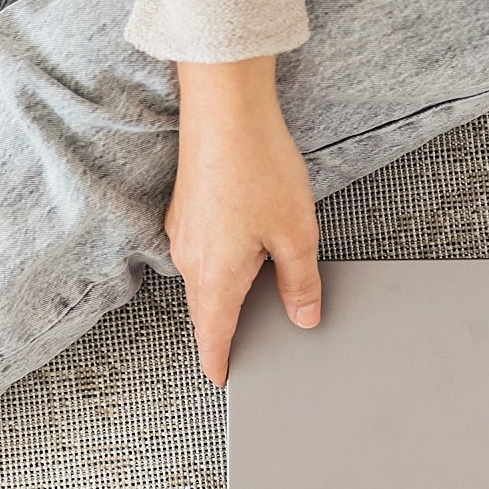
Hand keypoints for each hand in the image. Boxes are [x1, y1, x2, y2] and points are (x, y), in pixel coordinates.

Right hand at [168, 57, 320, 385]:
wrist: (224, 109)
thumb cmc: (258, 168)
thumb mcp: (296, 235)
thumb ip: (301, 282)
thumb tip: (304, 316)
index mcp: (215, 276)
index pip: (214, 335)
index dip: (219, 360)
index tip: (223, 379)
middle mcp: (189, 257)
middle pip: (208, 308)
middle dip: (226, 330)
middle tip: (244, 348)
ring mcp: (183, 230)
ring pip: (206, 277)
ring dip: (226, 292)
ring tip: (257, 301)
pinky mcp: (187, 207)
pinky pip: (204, 250)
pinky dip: (223, 263)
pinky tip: (248, 253)